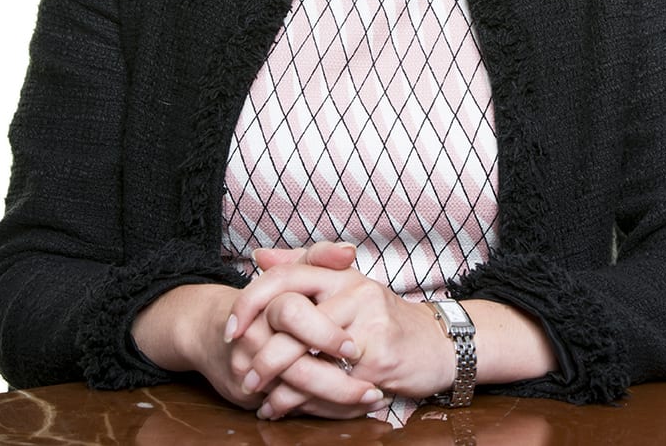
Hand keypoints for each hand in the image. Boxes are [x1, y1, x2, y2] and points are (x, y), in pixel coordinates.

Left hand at [227, 259, 454, 417]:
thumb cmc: (382, 317)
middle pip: (292, 317)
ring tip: (260, 397)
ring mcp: (368, 325)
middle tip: (243, 374)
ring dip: (278, 385)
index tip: (230, 329)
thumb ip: (302, 267)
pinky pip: (331, 384)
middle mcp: (354, 291)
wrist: (436, 343)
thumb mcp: (346, 285)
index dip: (251, 302)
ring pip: (308, 356)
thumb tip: (259, 256)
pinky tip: (288, 408)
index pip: (286, 276)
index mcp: (341, 273)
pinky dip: (304, 402)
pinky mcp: (379, 359)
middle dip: (263, 353)